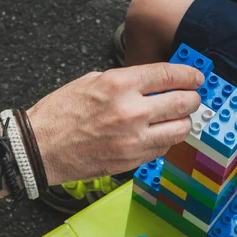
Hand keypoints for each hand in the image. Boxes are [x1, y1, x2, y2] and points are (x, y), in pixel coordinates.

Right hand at [28, 63, 203, 184]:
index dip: (190, 76)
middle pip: (183, 102)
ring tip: (176, 119)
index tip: (196, 78)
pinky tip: (155, 135)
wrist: (40, 147)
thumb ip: (126, 81)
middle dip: (192, 99)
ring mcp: (133, 139)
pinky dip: (164, 141)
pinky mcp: (131, 160)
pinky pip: (162, 149)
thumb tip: (154, 83)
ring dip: (183, 122)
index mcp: (119, 84)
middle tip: (190, 99)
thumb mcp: (91, 81)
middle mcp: (131, 111)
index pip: (170, 76)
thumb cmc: (59, 113)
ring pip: (180, 130)